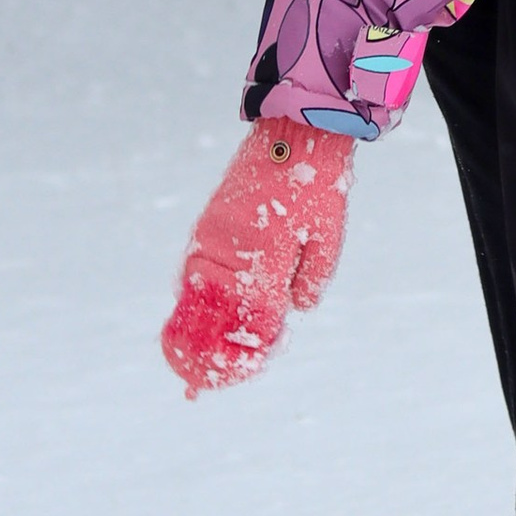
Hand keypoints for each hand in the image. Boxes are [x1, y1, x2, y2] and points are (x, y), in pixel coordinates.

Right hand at [160, 121, 354, 394]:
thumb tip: (293, 313)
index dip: (250, 351)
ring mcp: (213, 237)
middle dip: (209, 352)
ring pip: (195, 296)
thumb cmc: (316, 184)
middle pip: (213, 316)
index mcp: (264, 258)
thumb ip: (311, 279)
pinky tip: (190, 316)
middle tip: (205, 381)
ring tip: (188, 363)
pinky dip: (190, 298)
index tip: (249, 367)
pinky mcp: (207, 225)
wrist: (293, 133)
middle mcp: (230, 251)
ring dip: (194, 330)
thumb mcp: (327, 237)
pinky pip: (192, 272)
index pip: (252, 322)